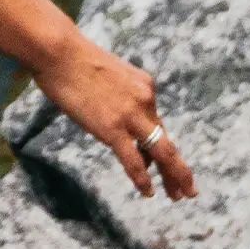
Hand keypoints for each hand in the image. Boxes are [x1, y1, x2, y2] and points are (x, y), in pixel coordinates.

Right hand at [34, 34, 197, 200]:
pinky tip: (148, 192)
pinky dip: (143, 178)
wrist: (60, 52)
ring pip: (161, 152)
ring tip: (178, 195)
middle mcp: (145, 100)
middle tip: (189, 190)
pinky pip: (133, 159)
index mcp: (144, 86)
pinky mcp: (112, 128)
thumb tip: (112, 116)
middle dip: (180, 168)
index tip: (164, 164)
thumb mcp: (107, 75)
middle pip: (167, 140)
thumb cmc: (73, 60)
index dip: (160, 147)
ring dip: (172, 176)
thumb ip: (117, 95)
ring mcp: (131, 115)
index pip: (154, 123)